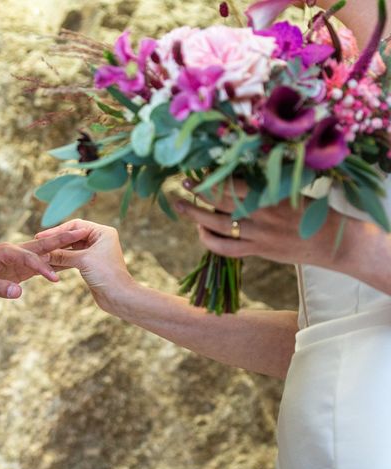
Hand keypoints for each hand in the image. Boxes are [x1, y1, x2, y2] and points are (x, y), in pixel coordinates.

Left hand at [0, 229, 89, 302]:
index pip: (28, 257)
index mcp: (5, 251)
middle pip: (43, 244)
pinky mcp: (24, 267)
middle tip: (81, 230)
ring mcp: (21, 258)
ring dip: (65, 246)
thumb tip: (17, 292)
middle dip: (62, 238)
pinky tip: (73, 258)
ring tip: (85, 240)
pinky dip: (59, 260)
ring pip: (47, 251)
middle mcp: (16, 250)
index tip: (55, 280)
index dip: (41, 267)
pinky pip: (44, 262)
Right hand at [35, 219, 135, 313]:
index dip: (58, 230)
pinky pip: (73, 258)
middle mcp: (99, 239)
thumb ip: (62, 255)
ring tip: (42, 252)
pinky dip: (62, 259)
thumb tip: (43, 253)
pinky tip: (49, 262)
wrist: (118, 297)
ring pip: (72, 247)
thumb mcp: (82, 261)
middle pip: (73, 235)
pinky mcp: (91, 263)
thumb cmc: (106, 275)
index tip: (41, 235)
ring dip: (58, 250)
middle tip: (39, 241)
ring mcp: (95, 251)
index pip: (76, 226)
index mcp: (102, 232)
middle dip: (57, 240)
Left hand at [175, 179, 357, 267]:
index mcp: (271, 193)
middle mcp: (262, 213)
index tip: (201, 169)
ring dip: (196, 215)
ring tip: (181, 205)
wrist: (335, 242)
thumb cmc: (314, 211)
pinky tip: (201, 231)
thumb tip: (236, 174)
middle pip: (222, 201)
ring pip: (219, 225)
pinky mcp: (259, 251)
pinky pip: (227, 248)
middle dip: (199, 190)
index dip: (215, 176)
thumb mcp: (292, 190)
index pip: (235, 183)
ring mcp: (259, 234)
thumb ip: (265, 186)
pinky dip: (210, 241)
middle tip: (183, 182)